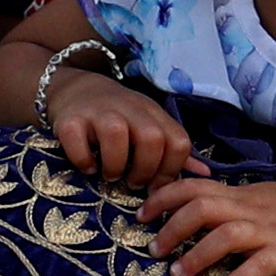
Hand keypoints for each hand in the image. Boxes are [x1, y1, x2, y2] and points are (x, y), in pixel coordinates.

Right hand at [44, 74, 194, 190]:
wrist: (75, 89)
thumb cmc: (119, 116)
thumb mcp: (150, 126)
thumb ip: (174, 152)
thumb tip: (206, 174)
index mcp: (153, 114)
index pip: (178, 141)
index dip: (171, 170)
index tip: (156, 186)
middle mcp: (129, 109)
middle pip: (152, 138)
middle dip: (145, 169)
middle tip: (133, 182)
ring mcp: (98, 112)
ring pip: (116, 135)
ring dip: (115, 165)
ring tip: (111, 175)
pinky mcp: (69, 120)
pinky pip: (77, 142)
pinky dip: (83, 160)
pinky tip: (88, 166)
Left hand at [143, 176, 275, 275]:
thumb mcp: (260, 196)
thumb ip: (229, 201)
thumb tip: (192, 207)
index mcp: (241, 194)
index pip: (194, 186)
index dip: (163, 197)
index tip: (141, 214)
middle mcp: (250, 209)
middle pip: (202, 208)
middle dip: (171, 228)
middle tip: (153, 250)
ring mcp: (269, 231)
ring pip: (225, 235)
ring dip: (196, 256)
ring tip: (177, 275)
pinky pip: (257, 267)